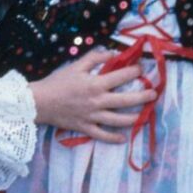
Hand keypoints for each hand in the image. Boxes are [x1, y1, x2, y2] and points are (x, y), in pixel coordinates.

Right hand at [29, 49, 156, 142]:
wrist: (39, 102)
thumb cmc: (57, 82)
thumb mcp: (76, 65)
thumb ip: (95, 57)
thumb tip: (112, 53)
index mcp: (95, 84)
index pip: (121, 77)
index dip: (134, 71)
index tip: (140, 69)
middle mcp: (97, 101)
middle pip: (126, 101)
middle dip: (143, 97)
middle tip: (153, 94)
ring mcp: (93, 117)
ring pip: (119, 120)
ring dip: (134, 118)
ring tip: (144, 115)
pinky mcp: (86, 128)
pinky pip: (103, 135)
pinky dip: (114, 138)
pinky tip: (124, 138)